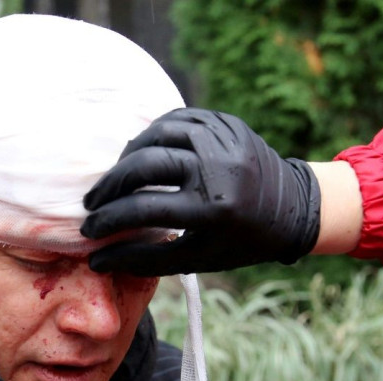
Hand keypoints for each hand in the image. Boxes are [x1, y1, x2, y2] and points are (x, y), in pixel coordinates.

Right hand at [80, 108, 320, 274]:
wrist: (293, 208)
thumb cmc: (239, 242)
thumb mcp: (196, 259)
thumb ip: (143, 259)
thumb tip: (96, 260)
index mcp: (213, 209)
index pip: (143, 208)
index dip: (109, 219)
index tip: (89, 230)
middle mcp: (218, 168)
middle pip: (144, 163)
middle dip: (110, 184)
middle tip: (94, 201)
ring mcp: (223, 138)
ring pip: (156, 133)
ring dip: (128, 155)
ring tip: (116, 178)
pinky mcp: (226, 122)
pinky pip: (177, 118)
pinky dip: (153, 134)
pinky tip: (141, 152)